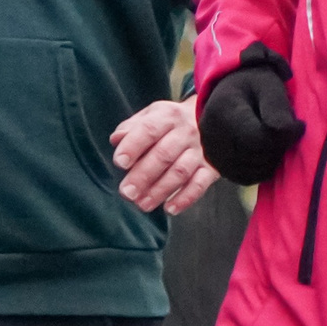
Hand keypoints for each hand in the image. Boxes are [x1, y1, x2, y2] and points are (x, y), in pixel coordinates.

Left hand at [112, 100, 219, 215]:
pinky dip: (185, 198)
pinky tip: (170, 208)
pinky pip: (199, 184)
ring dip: (160, 190)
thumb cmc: (170, 123)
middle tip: (127, 192)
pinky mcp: (210, 168)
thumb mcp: (151, 116)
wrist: (209, 120)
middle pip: (163, 155)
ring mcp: (199, 151)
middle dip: (143, 175)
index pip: (149, 130)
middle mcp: (185, 132)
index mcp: (167, 117)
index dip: (133, 146)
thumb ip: (132, 128)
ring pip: (180, 171)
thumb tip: (116, 139)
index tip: (120, 163)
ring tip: (142, 204)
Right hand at [199, 44, 305, 184]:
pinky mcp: (216, 166)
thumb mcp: (269, 86)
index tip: (298, 125)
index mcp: (222, 111)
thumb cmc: (253, 85)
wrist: (230, 91)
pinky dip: (262, 169)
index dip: (284, 136)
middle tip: (289, 132)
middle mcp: (211, 136)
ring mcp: (211, 153)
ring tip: (276, 138)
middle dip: (280, 147)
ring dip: (273, 159)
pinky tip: (267, 152)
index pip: (259, 138)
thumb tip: (291, 132)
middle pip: (257, 156)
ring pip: (253, 170)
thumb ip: (278, 108)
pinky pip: (246, 177)